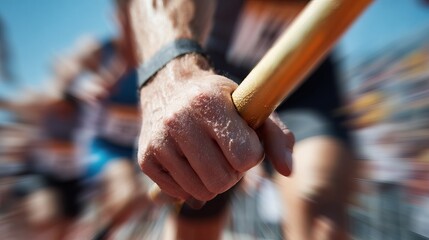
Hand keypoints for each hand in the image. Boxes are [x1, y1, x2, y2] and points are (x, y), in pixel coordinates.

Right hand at [138, 55, 293, 201]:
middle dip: (232, 173)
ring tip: (208, 156)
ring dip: (212, 179)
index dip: (250, 154)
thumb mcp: (250, 106)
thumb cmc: (218, 99)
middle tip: (226, 153)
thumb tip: (289, 171)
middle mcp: (178, 120)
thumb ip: (277, 136)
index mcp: (208, 103)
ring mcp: (159, 141)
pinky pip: (180, 193)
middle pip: (222, 180)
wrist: (169, 86)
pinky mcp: (145, 159)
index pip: (246, 157)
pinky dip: (190, 183)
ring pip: (202, 191)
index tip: (243, 140)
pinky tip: (188, 161)